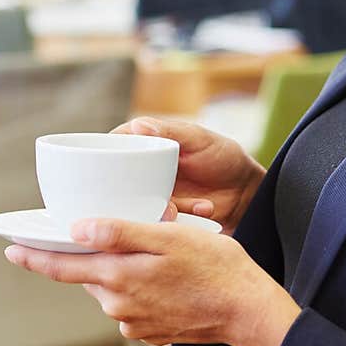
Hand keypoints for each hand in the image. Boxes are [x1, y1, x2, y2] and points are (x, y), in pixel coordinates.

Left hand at [3, 217, 299, 345]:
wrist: (248, 311)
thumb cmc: (215, 267)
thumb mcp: (169, 237)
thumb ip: (121, 233)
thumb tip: (78, 229)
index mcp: (118, 278)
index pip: (62, 267)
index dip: (34, 255)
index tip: (11, 248)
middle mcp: (119, 306)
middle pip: (90, 274)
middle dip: (100, 253)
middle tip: (135, 233)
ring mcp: (135, 323)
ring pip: (114, 287)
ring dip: (126, 269)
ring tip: (164, 255)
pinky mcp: (152, 332)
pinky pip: (135, 303)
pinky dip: (144, 287)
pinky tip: (171, 279)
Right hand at [110, 116, 264, 235]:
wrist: (245, 191)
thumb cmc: (223, 156)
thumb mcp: (199, 140)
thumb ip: (170, 133)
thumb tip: (137, 126)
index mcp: (145, 144)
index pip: (111, 147)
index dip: (101, 159)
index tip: (107, 172)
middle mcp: (142, 170)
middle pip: (115, 182)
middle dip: (130, 194)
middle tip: (161, 199)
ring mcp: (151, 193)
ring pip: (134, 205)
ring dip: (157, 208)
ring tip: (178, 209)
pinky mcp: (163, 214)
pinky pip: (156, 219)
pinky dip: (178, 217)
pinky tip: (204, 207)